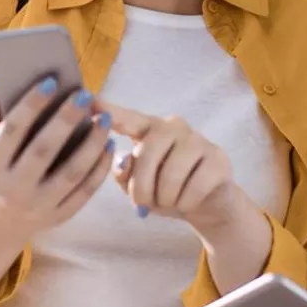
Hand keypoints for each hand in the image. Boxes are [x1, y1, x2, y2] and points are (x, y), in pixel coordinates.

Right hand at [0, 79, 115, 242]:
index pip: (12, 131)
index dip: (30, 105)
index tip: (51, 82)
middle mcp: (14, 189)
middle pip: (44, 150)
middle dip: (66, 120)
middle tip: (85, 95)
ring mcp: (38, 206)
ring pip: (71, 172)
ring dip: (92, 143)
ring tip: (104, 118)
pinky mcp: (58, 217)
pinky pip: (84, 192)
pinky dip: (99, 169)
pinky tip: (109, 145)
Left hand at [104, 103, 246, 233]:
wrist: (207, 207)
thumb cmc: (167, 192)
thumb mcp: (139, 187)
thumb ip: (124, 174)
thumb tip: (123, 159)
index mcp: (149, 130)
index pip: (128, 118)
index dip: (109, 110)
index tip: (87, 99)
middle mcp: (174, 127)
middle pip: (148, 154)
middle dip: (141, 187)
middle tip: (142, 205)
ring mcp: (198, 140)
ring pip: (171, 175)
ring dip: (164, 199)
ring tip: (168, 202)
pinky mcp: (218, 159)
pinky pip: (193, 188)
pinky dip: (184, 204)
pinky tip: (188, 202)